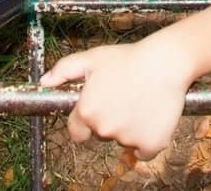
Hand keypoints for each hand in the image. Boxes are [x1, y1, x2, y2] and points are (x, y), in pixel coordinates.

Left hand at [39, 38, 193, 159]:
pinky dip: (147, 140)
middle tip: (124, 97)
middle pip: (102, 134)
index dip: (86, 122)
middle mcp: (104, 128)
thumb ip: (64, 70)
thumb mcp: (92, 58)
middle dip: (110, 120)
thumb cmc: (129, 58)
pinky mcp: (151, 144)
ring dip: (130, 128)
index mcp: (87, 111)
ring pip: (124, 140)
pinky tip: (151, 118)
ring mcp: (128, 138)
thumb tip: (44, 82)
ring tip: (141, 101)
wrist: (166, 61)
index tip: (99, 110)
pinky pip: (144, 151)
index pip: (77, 132)